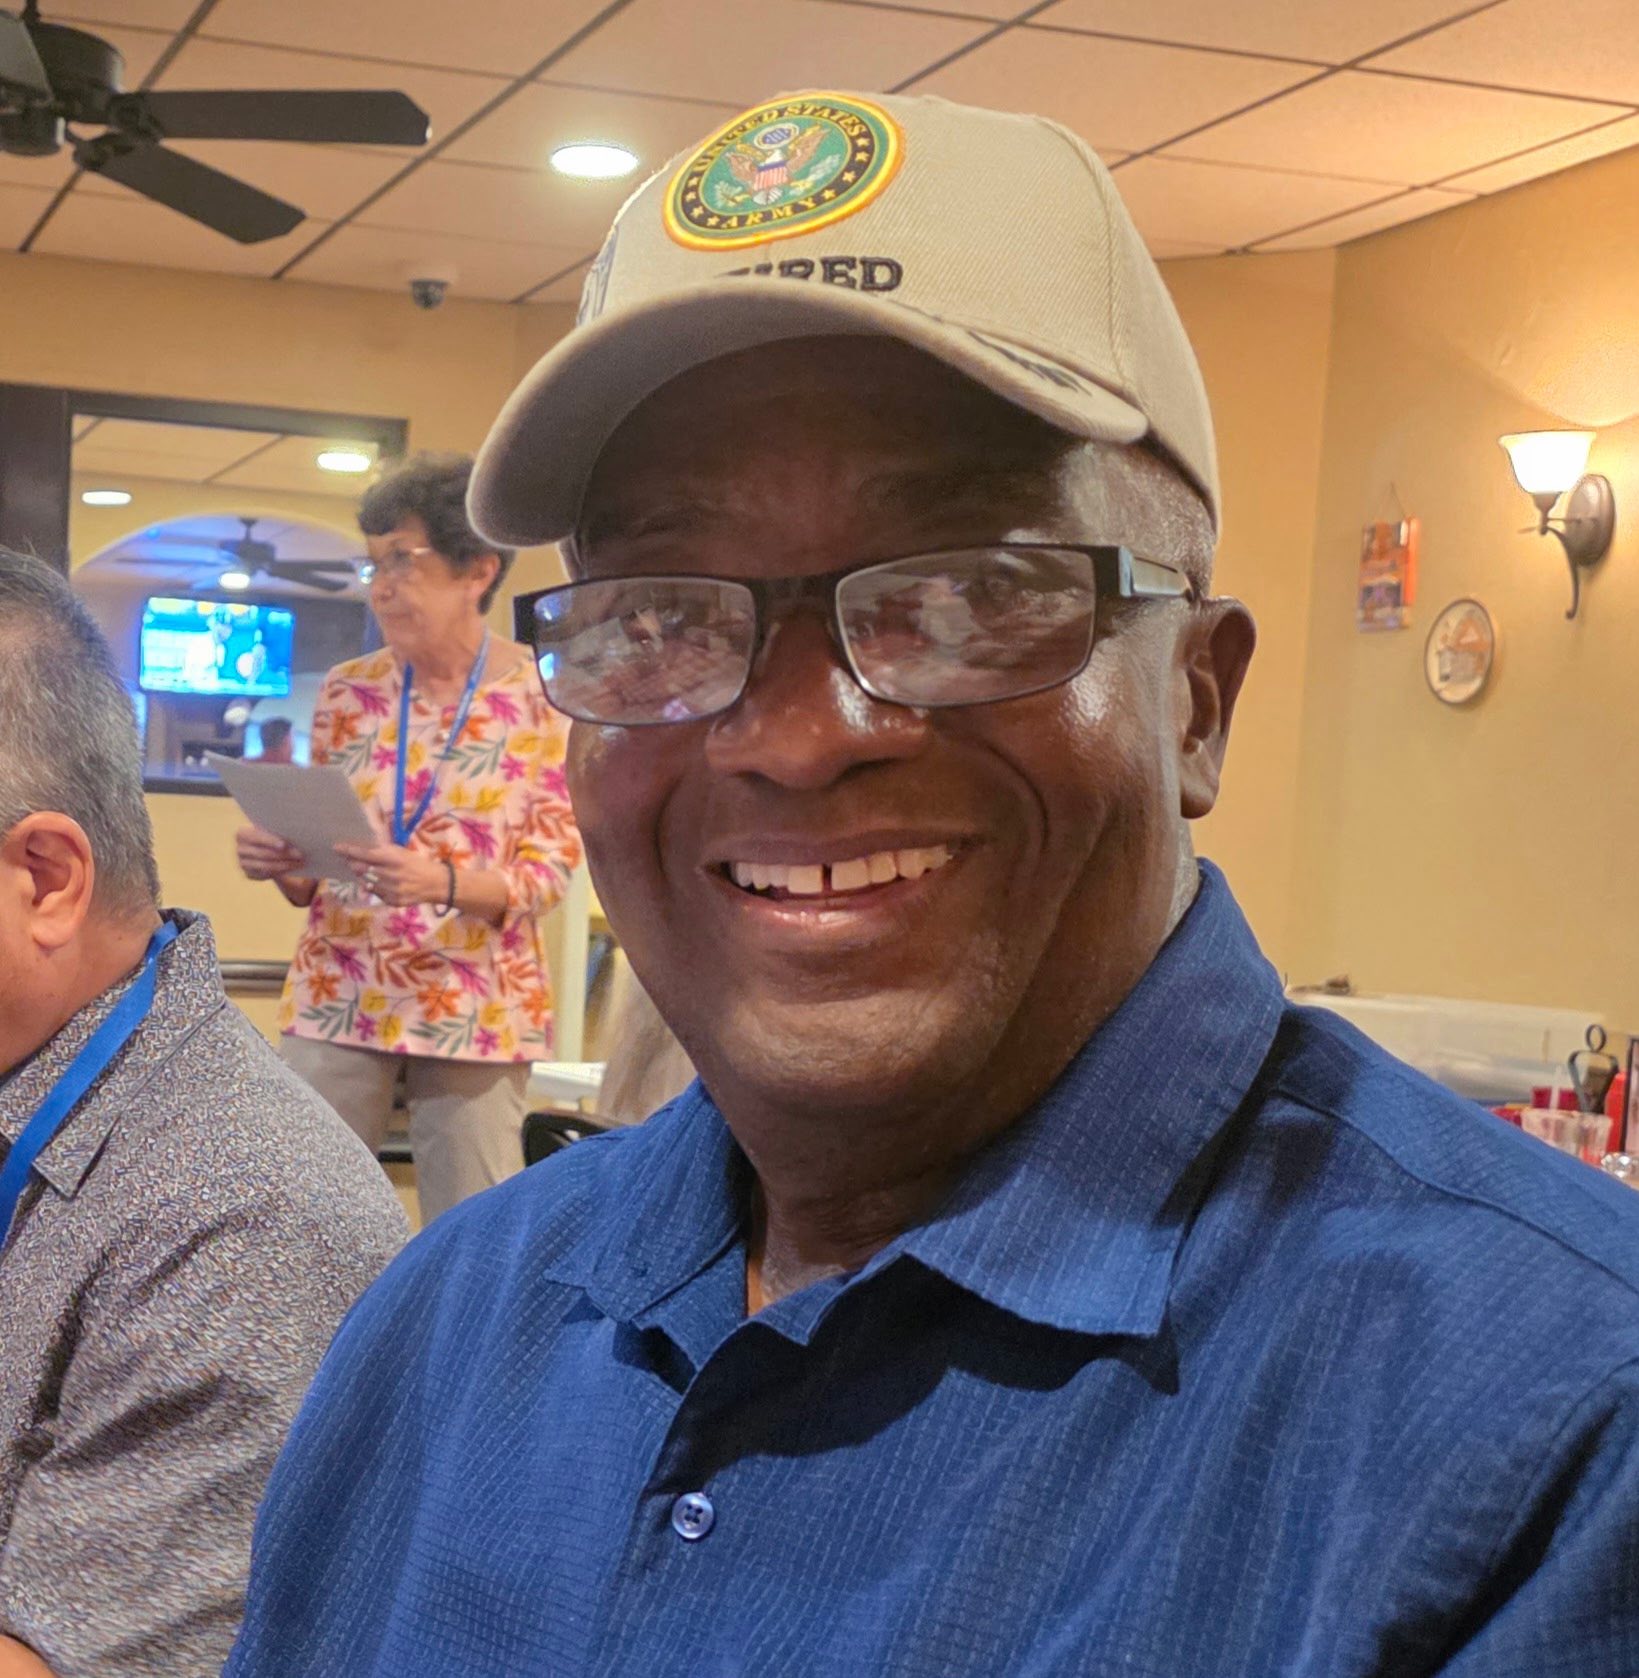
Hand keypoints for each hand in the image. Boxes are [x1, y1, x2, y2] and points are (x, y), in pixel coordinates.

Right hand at [237, 824, 303, 881]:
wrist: (264, 847)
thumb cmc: (271, 834)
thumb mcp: (272, 829)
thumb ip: (277, 830)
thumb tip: (296, 831)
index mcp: (242, 834)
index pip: (255, 837)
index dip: (269, 840)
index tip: (284, 844)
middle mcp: (240, 849)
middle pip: (262, 853)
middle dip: (283, 855)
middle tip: (300, 854)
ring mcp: (242, 863)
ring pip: (265, 866)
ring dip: (284, 865)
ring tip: (300, 862)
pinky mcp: (249, 874)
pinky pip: (265, 874)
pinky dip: (281, 872)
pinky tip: (293, 868)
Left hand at [335, 841, 449, 907]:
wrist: (436, 884)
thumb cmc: (417, 864)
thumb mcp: (401, 853)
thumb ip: (382, 852)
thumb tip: (360, 849)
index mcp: (393, 858)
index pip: (364, 854)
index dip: (349, 850)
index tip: (336, 847)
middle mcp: (390, 874)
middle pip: (360, 869)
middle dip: (353, 864)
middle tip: (350, 861)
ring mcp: (390, 889)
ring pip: (365, 882)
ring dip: (363, 876)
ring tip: (371, 872)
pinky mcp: (392, 901)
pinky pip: (375, 893)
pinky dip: (374, 887)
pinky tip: (382, 883)